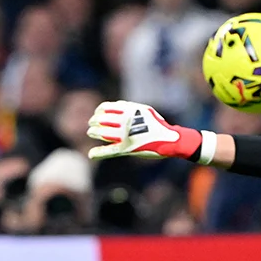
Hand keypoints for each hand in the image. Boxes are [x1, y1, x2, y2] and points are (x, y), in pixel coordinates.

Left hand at [86, 100, 205, 161]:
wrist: (170, 140)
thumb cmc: (157, 124)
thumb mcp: (144, 110)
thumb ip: (130, 108)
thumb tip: (115, 106)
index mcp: (130, 111)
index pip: (106, 108)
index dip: (98, 111)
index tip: (97, 114)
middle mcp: (126, 122)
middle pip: (102, 120)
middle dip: (94, 121)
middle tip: (91, 124)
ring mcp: (126, 136)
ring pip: (103, 133)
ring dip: (94, 132)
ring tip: (91, 132)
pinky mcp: (127, 149)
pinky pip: (110, 151)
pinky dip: (99, 153)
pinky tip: (91, 154)